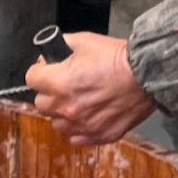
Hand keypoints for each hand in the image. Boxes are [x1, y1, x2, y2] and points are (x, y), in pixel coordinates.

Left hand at [27, 33, 152, 146]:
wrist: (147, 75)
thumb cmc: (116, 56)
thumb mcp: (85, 41)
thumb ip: (61, 46)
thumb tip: (48, 56)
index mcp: (59, 82)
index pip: (31, 79)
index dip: (40, 71)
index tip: (49, 69)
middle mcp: (66, 108)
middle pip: (41, 103)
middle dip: (50, 92)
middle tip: (65, 84)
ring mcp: (81, 126)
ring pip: (56, 123)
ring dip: (62, 112)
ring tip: (78, 100)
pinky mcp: (97, 136)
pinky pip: (75, 137)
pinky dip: (78, 127)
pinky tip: (88, 115)